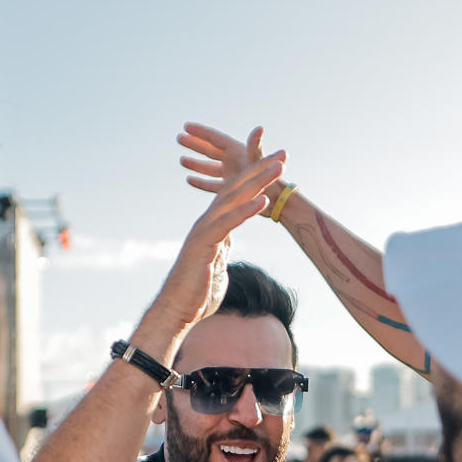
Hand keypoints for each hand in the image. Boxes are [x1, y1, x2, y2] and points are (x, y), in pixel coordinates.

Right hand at [147, 141, 284, 332]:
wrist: (178, 309)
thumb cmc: (198, 291)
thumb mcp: (216, 262)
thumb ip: (222, 246)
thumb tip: (226, 240)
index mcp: (214, 224)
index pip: (238, 194)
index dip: (257, 177)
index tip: (277, 164)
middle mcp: (209, 220)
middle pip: (237, 187)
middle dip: (261, 169)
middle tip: (283, 153)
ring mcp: (205, 229)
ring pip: (233, 199)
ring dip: (258, 182)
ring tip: (278, 168)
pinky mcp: (204, 243)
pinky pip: (227, 223)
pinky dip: (245, 210)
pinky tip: (262, 200)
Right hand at [179, 123, 285, 207]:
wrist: (277, 203)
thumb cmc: (270, 180)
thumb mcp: (258, 161)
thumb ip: (255, 145)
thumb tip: (259, 128)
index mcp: (238, 152)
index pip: (215, 138)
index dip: (200, 132)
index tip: (186, 126)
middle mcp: (235, 162)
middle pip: (211, 150)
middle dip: (195, 144)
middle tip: (179, 138)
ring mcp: (233, 177)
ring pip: (211, 167)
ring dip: (197, 164)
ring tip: (182, 160)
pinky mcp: (232, 191)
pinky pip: (213, 184)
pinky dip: (202, 181)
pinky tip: (191, 180)